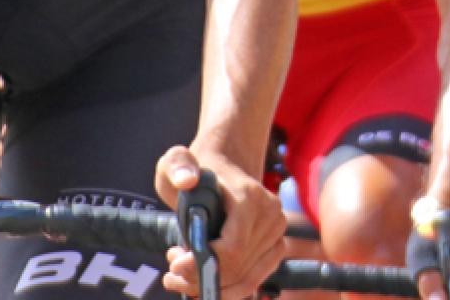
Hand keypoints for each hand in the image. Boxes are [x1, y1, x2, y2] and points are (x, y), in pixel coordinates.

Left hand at [155, 146, 284, 299]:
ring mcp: (277, 231)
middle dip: (200, 277)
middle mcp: (271, 215)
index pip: (233, 247)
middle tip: (172, 271)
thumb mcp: (177, 161)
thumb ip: (178, 166)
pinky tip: (203, 282)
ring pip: (247, 278)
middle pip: (238, 267)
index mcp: (250, 197)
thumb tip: (186, 180)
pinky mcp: (276, 245)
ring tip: (181, 276)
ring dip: (211, 286)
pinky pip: (256, 278)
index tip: (175, 263)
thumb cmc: (197, 167)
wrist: (225, 165)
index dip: (202, 265)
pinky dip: (229, 289)